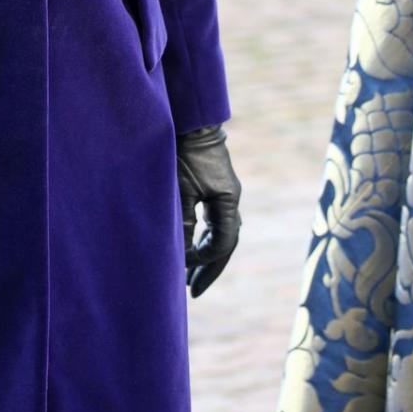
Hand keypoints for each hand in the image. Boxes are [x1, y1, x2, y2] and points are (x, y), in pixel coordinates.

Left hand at [176, 123, 240, 297]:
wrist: (191, 120)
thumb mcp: (180, 188)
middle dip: (210, 268)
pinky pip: (216, 222)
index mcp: (228, 201)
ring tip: (190, 275)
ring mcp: (225, 194)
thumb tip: (180, 255)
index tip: (184, 272)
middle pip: (226, 243)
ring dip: (207, 254)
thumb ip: (182, 221)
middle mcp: (231, 200)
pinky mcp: (216, 188)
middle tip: (193, 290)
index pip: (223, 243)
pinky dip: (205, 238)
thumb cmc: (183, 151)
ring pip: (222, 234)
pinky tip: (192, 246)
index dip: (204, 261)